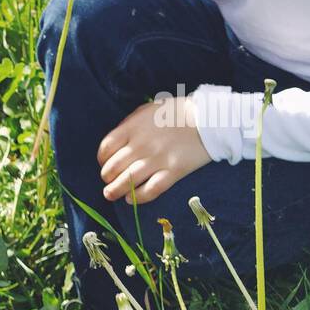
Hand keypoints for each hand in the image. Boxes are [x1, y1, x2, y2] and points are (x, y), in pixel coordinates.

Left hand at [96, 95, 213, 204]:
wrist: (207, 119)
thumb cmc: (176, 111)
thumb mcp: (147, 110)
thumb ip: (130, 124)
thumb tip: (117, 141)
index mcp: (133, 127)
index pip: (106, 147)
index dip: (102, 159)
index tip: (103, 163)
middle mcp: (141, 145)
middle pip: (114, 166)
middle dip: (106, 177)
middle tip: (107, 181)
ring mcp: (157, 159)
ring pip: (129, 180)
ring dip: (116, 190)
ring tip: (110, 194)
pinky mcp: (173, 172)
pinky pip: (151, 189)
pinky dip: (138, 197)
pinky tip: (131, 199)